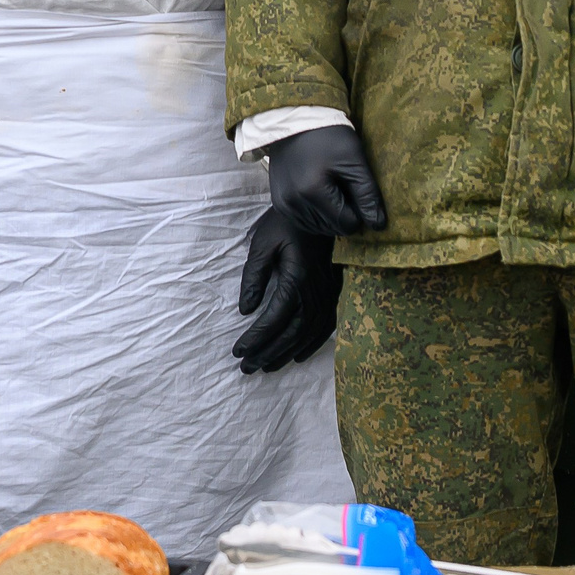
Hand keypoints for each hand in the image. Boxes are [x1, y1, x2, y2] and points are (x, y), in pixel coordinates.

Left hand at [233, 208, 340, 372]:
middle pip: (291, 333)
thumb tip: (245, 310)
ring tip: (267, 367)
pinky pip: (327, 326)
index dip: (256, 338)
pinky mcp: (335, 291)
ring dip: (287, 353)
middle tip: (247, 367)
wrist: (321, 207)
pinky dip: (312, 344)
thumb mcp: (263, 242)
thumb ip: (254, 276)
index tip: (238, 351)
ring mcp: (329, 293)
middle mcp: (316, 291)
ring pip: (308, 334)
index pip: (274, 318)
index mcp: (297, 278)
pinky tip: (299, 355)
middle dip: (268, 352)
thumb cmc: (287, 222)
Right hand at [268, 125, 386, 237]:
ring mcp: (283, 204)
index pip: (347, 224)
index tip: (358, 192)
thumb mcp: (355, 161)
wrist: (297, 120)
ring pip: (319, 228)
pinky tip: (319, 193)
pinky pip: (304, 222)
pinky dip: (316, 214)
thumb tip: (378, 226)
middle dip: (344, 213)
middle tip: (344, 186)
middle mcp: (294, 203)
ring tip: (331, 187)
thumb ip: (367, 195)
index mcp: (312, 192)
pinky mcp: (279, 203)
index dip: (359, 213)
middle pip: (333, 228)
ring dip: (330, 215)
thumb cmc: (329, 136)